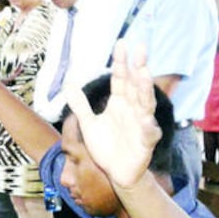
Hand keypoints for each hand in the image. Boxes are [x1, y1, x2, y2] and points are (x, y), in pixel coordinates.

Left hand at [65, 41, 160, 189]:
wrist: (116, 173)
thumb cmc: (106, 147)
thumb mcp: (89, 124)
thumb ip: (80, 104)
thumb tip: (69, 84)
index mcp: (119, 103)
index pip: (121, 79)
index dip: (120, 62)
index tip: (121, 44)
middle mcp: (132, 110)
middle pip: (135, 86)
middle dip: (138, 68)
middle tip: (139, 49)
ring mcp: (141, 125)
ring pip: (145, 104)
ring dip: (145, 90)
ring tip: (144, 74)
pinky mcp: (146, 142)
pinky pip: (149, 133)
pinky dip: (149, 127)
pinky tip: (148, 121)